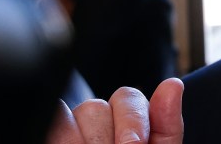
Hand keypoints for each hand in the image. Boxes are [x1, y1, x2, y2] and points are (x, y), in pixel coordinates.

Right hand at [47, 77, 183, 143]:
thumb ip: (167, 126)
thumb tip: (173, 84)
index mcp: (127, 127)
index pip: (126, 97)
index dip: (133, 121)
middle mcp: (96, 127)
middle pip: (95, 106)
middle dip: (106, 137)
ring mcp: (70, 134)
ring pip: (68, 117)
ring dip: (82, 142)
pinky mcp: (46, 136)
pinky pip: (50, 123)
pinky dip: (62, 140)